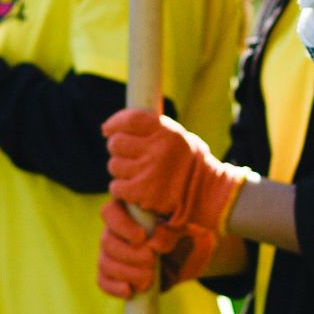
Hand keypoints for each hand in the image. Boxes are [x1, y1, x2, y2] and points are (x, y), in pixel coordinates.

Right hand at [95, 199, 217, 298]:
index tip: (142, 237)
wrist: (183, 259)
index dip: (122, 225)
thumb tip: (154, 244)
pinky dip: (114, 288)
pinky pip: (103, 281)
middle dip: (129, 254)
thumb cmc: (179, 237)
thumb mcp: (181, 232)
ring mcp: (109, 254)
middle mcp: (113, 232)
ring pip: (105, 263)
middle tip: (151, 260)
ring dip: (126, 273)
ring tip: (148, 278)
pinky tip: (129, 290)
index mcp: (126, 213)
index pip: (110, 212)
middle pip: (106, 242)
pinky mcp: (110, 275)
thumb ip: (169, 233)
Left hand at [103, 106, 250, 233]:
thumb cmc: (186, 162)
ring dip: (120, 171)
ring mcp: (149, 171)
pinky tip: (134, 189)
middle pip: (116, 143)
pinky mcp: (143, 193)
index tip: (107, 129)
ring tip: (136, 174)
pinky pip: (116, 187)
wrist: (205, 193)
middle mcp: (157, 149)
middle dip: (117, 149)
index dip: (115, 122)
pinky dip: (121, 189)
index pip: (131, 119)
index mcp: (166, 132)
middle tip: (127, 156)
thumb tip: (110, 128)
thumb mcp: (176, 137)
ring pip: (114, 165)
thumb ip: (151, 129)